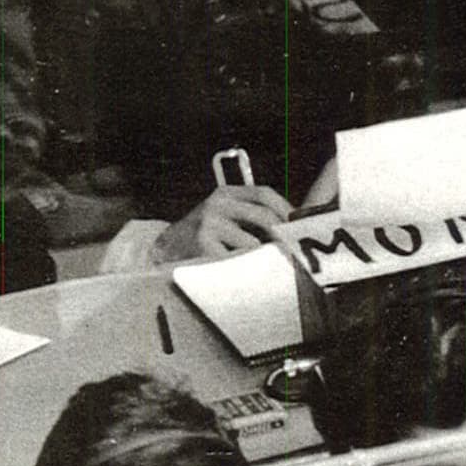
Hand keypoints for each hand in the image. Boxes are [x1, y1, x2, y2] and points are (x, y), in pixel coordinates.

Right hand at [153, 184, 292, 264]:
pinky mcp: (203, 246)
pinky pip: (236, 260)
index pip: (264, 193)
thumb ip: (251, 216)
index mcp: (226, 194)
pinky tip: (243, 272)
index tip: (300, 226)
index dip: (286, 209)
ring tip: (263, 266)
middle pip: (264, 217)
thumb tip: (291, 229)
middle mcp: (218, 204)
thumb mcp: (224, 215)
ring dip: (262, 257)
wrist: (166, 248)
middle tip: (295, 252)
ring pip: (253, 243)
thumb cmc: (205, 234)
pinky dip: (244, 269)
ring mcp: (209, 224)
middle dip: (282, 236)